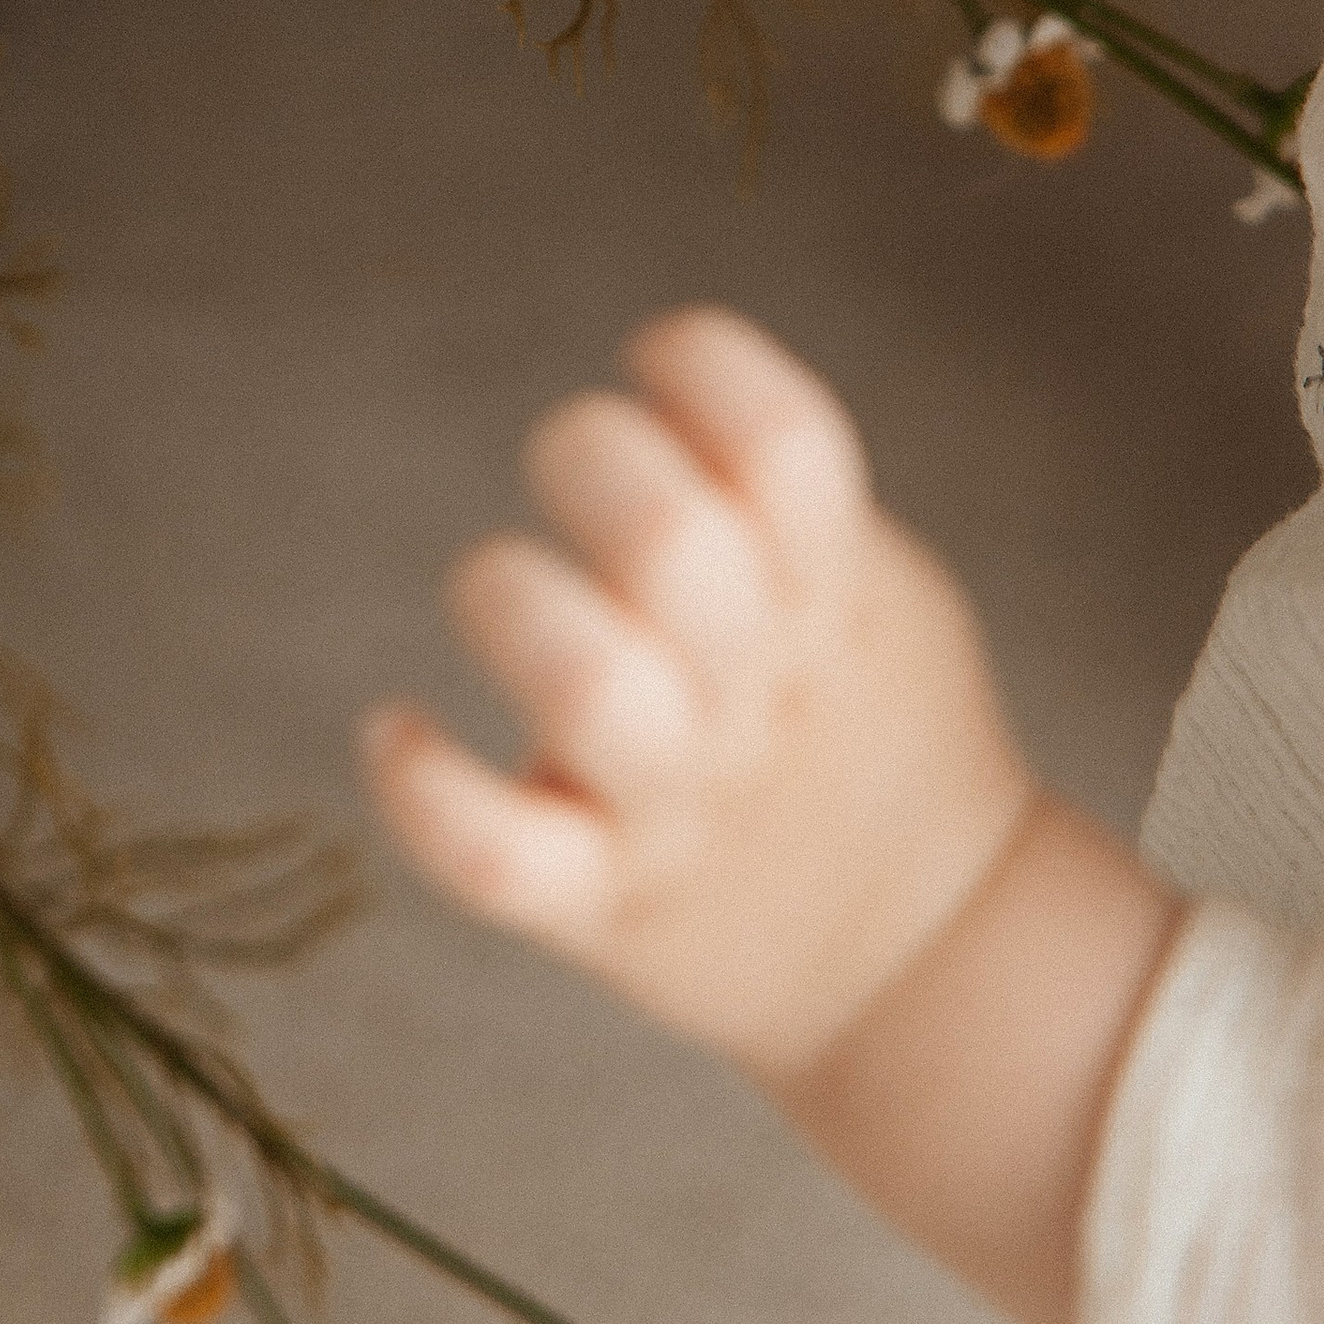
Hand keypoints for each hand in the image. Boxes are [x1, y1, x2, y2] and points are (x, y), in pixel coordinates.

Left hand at [362, 307, 1038, 1084]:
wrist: (929, 960)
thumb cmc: (864, 720)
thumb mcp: (878, 592)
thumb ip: (788, 493)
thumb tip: (673, 369)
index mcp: (835, 595)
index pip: (784, 439)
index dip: (703, 363)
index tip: (658, 363)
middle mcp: (759, 695)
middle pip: (674, 539)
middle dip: (592, 457)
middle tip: (574, 470)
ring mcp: (681, 808)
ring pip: (586, 686)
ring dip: (515, 602)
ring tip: (501, 588)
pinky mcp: (604, 908)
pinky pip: (494, 858)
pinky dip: (422, 787)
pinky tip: (394, 730)